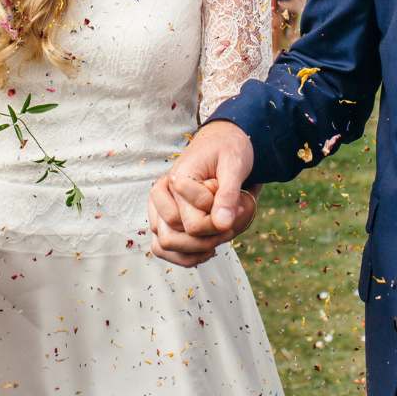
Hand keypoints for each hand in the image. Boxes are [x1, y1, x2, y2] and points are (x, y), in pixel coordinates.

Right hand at [146, 121, 256, 266]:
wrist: (221, 141)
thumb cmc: (229, 149)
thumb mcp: (235, 165)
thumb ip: (228, 194)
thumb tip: (223, 225)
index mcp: (176, 178)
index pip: (194, 223)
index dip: (220, 222)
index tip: (239, 203)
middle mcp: (161, 193)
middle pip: (175, 236)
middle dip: (209, 238)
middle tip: (232, 223)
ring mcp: (158, 206)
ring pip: (164, 245)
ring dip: (196, 249)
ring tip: (220, 236)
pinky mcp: (161, 217)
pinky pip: (162, 248)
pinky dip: (185, 254)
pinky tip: (209, 247)